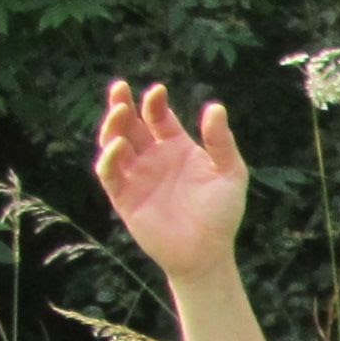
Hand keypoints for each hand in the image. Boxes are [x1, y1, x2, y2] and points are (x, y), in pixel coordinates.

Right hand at [95, 81, 247, 285]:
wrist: (206, 252)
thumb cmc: (221, 213)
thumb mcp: (229, 173)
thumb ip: (221, 142)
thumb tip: (215, 107)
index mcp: (177, 147)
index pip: (159, 117)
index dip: (155, 103)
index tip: (157, 91)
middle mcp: (153, 157)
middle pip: (131, 125)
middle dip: (123, 105)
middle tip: (120, 88)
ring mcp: (137, 176)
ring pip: (114, 143)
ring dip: (113, 127)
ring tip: (119, 111)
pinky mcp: (124, 197)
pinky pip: (110, 173)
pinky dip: (110, 158)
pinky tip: (119, 145)